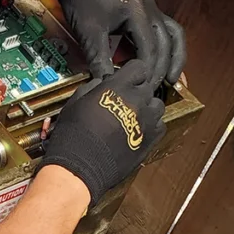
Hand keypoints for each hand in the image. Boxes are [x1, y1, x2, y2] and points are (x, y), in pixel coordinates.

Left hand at [40, 0, 185, 86]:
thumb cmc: (81, 1)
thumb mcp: (88, 32)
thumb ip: (99, 59)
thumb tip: (107, 86)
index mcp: (138, 11)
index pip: (150, 48)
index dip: (148, 72)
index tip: (143, 90)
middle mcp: (150, 8)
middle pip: (166, 42)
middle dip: (163, 68)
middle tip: (155, 91)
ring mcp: (150, 7)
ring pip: (172, 35)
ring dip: (173, 57)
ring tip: (171, 80)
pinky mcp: (145, 10)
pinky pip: (164, 30)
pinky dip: (165, 48)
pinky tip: (161, 64)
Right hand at [41, 61, 164, 204]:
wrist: (80, 166)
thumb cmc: (74, 134)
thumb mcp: (76, 101)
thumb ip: (94, 86)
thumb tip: (104, 83)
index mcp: (118, 87)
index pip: (138, 67)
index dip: (132, 73)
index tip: (126, 80)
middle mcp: (137, 100)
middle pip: (148, 86)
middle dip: (137, 91)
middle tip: (125, 101)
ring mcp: (147, 121)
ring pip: (157, 106)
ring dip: (148, 108)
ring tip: (133, 116)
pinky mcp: (151, 140)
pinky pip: (160, 125)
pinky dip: (152, 126)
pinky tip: (138, 130)